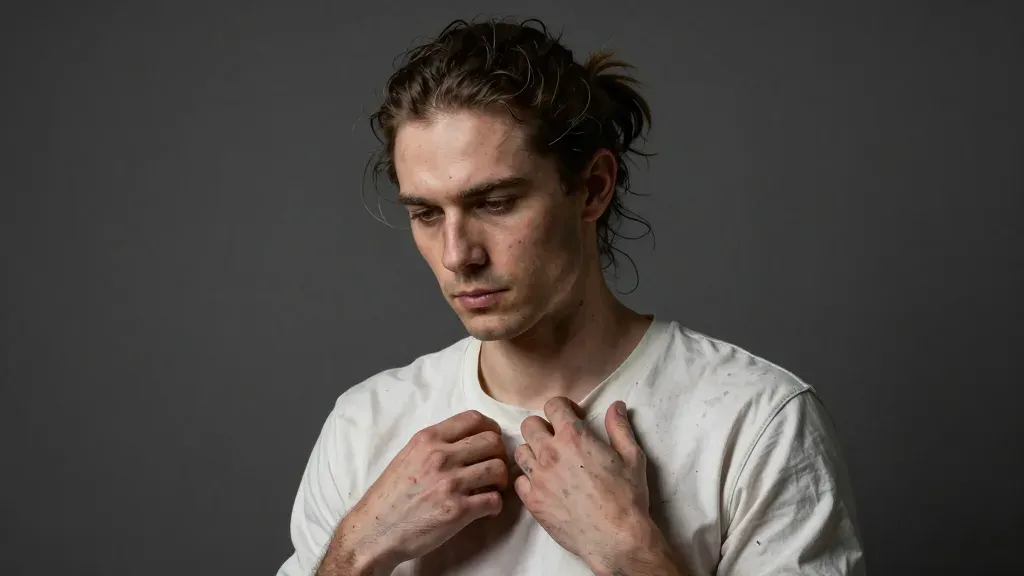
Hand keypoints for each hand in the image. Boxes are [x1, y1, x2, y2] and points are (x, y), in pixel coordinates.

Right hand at [332, 410, 508, 571]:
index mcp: (428, 439)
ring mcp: (450, 483)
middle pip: (493, 441)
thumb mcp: (408, 456)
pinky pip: (494, 500)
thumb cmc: (390, 496)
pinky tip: (486, 509)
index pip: (474, 418)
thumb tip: (466, 440)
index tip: (491, 441)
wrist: (374, 531)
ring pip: (498, 469)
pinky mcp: (457, 510)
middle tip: (493, 468)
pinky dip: (495, 505)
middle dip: (500, 454)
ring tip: (492, 488)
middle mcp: (440, 456)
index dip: (490, 429)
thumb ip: (435, 444)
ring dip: (501, 480)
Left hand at [514, 398, 675, 573]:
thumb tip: (615, 406)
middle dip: (543, 427)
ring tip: (549, 462)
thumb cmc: (627, 498)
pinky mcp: (533, 501)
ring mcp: (538, 478)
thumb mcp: (632, 457)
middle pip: (529, 425)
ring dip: (533, 451)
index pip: (552, 405)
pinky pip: (519, 480)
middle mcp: (550, 453)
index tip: (573, 418)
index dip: (563, 408)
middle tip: (558, 439)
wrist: (616, 538)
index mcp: (573, 437)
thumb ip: (620, 427)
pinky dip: (529, 479)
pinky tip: (544, 484)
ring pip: (520, 451)